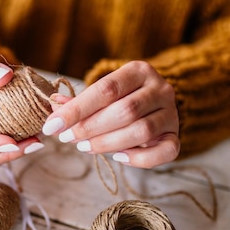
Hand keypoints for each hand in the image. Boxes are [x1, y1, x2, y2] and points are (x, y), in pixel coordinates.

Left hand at [42, 61, 178, 168]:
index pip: (107, 89)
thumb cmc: (122, 96)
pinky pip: (166, 152)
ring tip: (85, 147)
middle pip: (125, 111)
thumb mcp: (102, 92)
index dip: (77, 109)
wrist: (155, 102)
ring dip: (108, 143)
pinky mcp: (176, 136)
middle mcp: (160, 89)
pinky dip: (139, 159)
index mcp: (139, 71)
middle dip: (91, 128)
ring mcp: (171, 113)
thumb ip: (80, 101)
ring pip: (142, 131)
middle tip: (68, 138)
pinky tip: (118, 158)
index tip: (53, 125)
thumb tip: (55, 105)